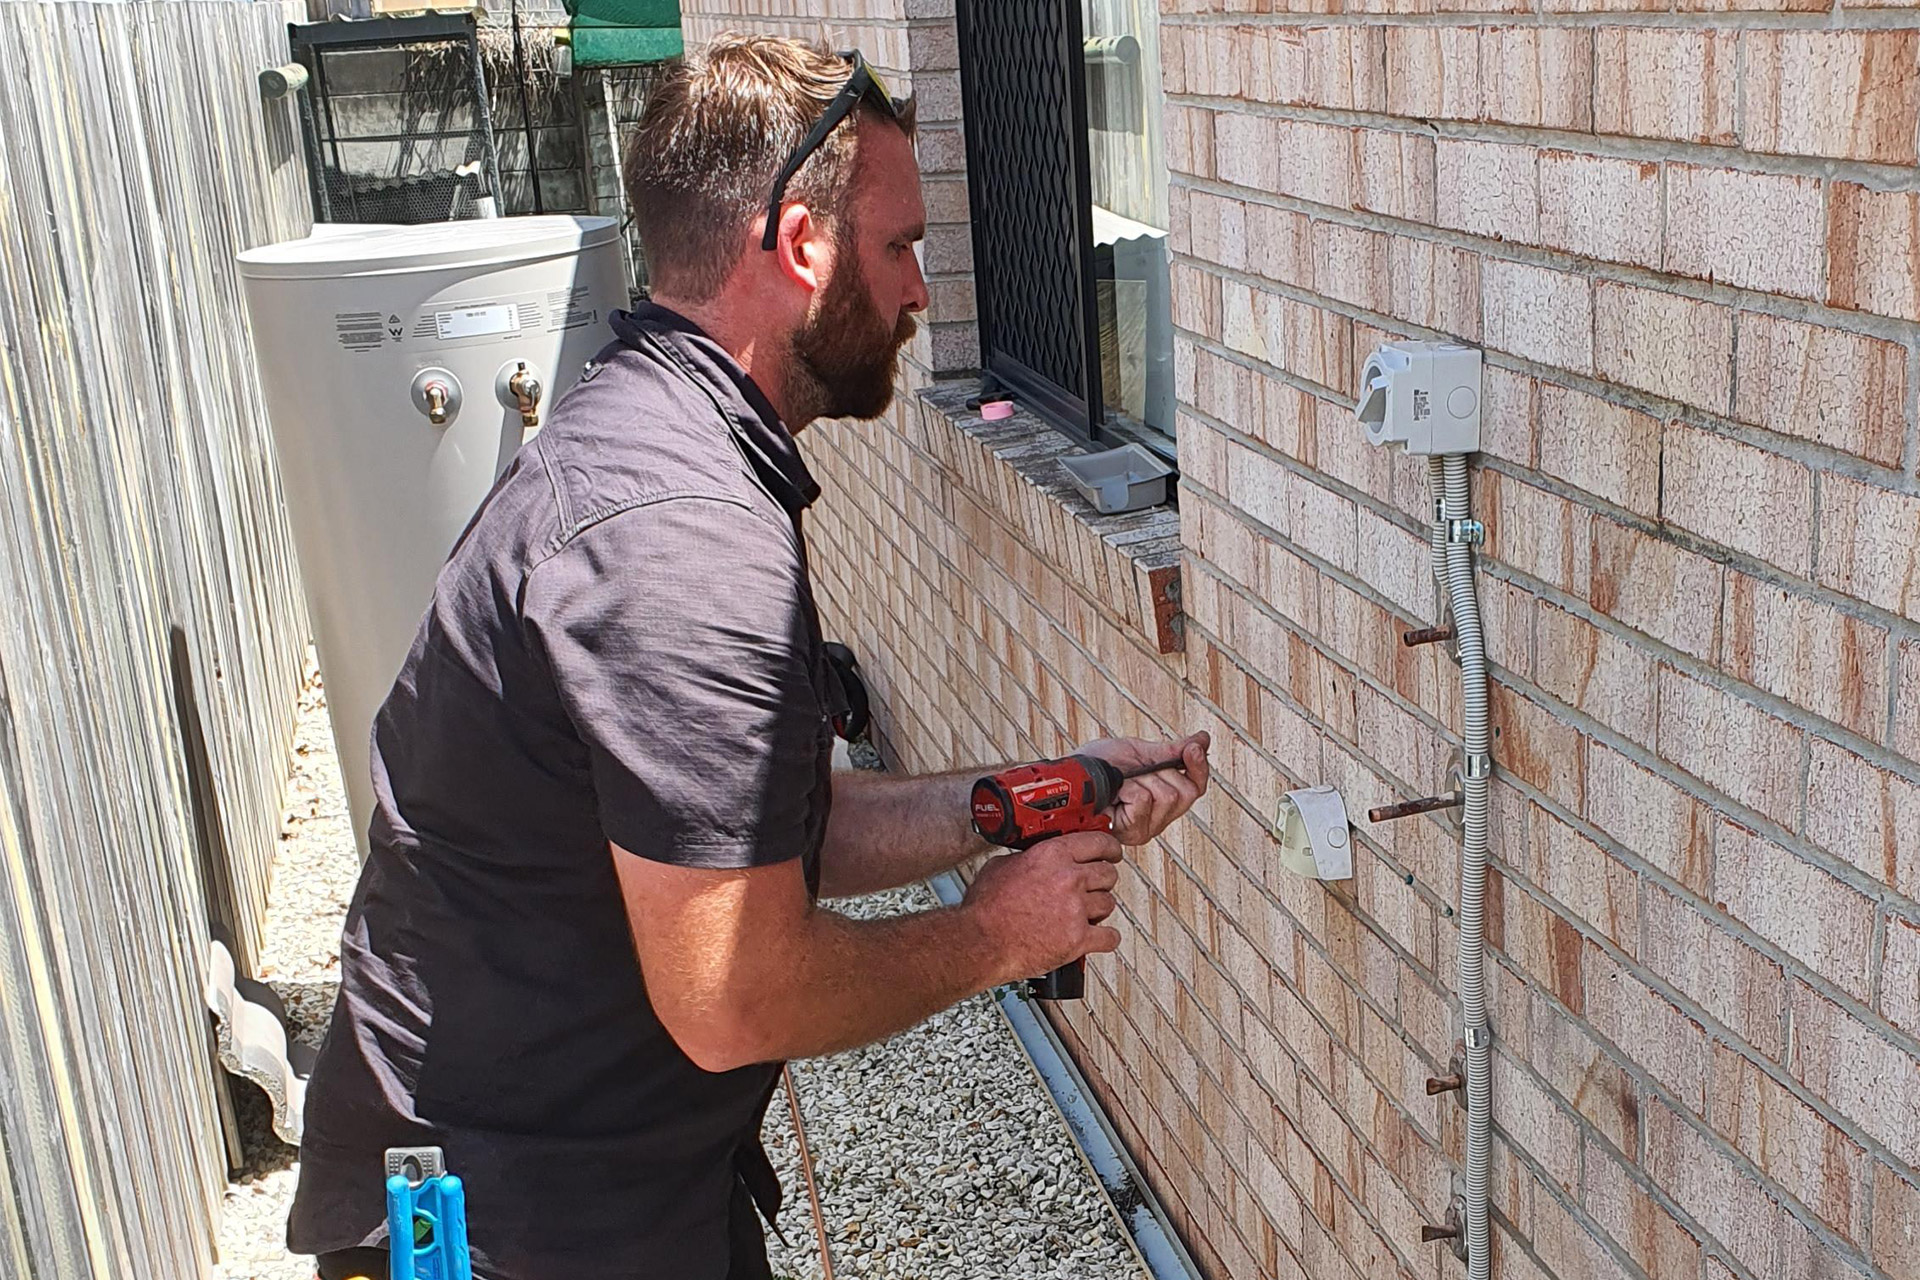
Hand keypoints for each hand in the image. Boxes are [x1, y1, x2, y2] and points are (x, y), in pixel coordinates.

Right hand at [962, 831, 1122, 983]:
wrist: (980, 942)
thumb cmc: (985, 908)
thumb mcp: (1002, 866)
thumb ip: (1028, 858)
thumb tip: (1034, 857)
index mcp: (1051, 856)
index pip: (1098, 843)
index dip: (1109, 848)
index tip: (1112, 853)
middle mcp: (1068, 879)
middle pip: (1108, 874)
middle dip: (1103, 880)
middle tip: (1096, 886)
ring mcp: (1075, 910)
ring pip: (1109, 904)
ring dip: (1100, 909)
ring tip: (1086, 913)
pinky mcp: (1078, 940)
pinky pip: (1109, 937)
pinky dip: (1106, 938)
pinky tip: (1099, 936)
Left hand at [1078, 731, 1211, 846]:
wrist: (1071, 777)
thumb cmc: (1099, 766)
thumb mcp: (1139, 752)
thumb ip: (1172, 751)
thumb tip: (1204, 739)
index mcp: (1164, 798)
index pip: (1197, 786)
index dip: (1199, 767)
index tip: (1193, 749)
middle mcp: (1159, 818)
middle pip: (1184, 791)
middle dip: (1159, 772)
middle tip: (1134, 772)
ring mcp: (1147, 828)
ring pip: (1166, 795)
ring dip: (1140, 780)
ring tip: (1121, 784)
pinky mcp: (1133, 833)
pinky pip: (1144, 800)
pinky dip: (1128, 789)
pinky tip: (1115, 795)